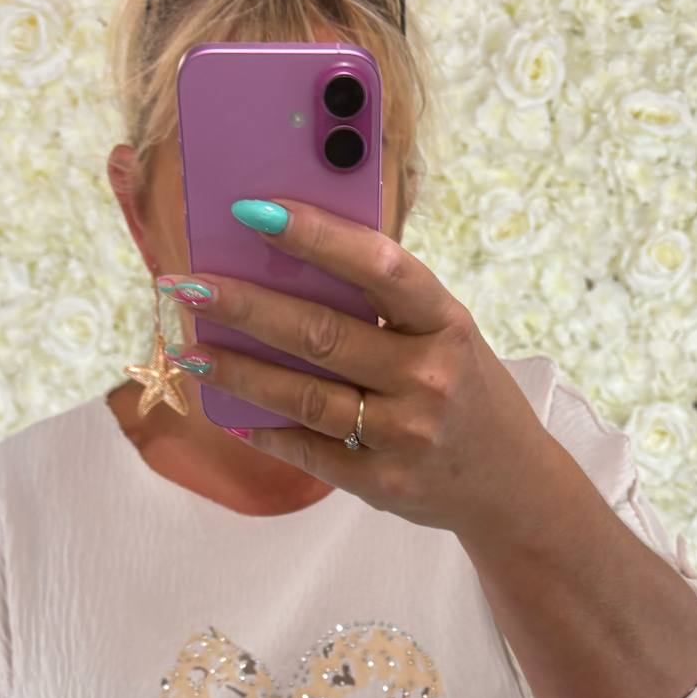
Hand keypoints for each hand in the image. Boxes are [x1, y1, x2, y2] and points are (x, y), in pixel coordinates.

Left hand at [159, 197, 557, 539]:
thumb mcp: (446, 335)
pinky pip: (308, 450)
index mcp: (446, 323)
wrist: (511, 487)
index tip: (253, 210)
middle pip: (321, 334)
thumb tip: (288, 265)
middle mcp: (429, 377)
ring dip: (236, 370)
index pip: (378, 267)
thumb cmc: (466, 391)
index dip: (316, 235)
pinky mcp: (383, 482)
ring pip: (303, 397)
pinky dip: (262, 428)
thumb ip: (385, 306)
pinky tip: (226, 408)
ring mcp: (406, 435)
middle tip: (185, 283)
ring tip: (188, 347)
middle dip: (244, 305)